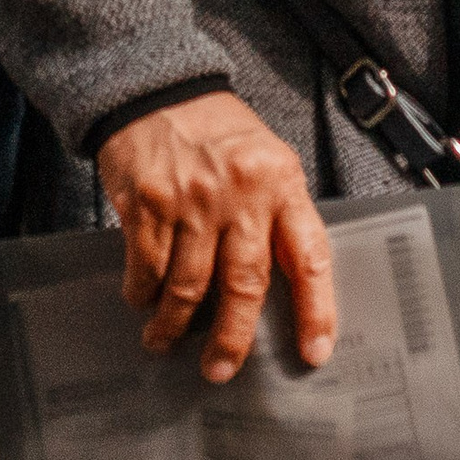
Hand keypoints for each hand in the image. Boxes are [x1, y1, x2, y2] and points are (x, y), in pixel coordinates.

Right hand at [96, 91, 335, 383]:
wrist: (160, 90)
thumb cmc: (218, 130)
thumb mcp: (266, 158)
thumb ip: (277, 211)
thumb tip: (282, 282)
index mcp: (281, 182)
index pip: (309, 255)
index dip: (316, 309)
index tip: (315, 350)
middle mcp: (241, 194)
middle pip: (245, 284)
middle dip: (233, 339)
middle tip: (220, 369)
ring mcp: (193, 200)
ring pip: (189, 287)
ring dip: (174, 325)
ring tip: (165, 341)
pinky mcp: (149, 204)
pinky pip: (147, 269)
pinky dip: (143, 294)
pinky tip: (144, 301)